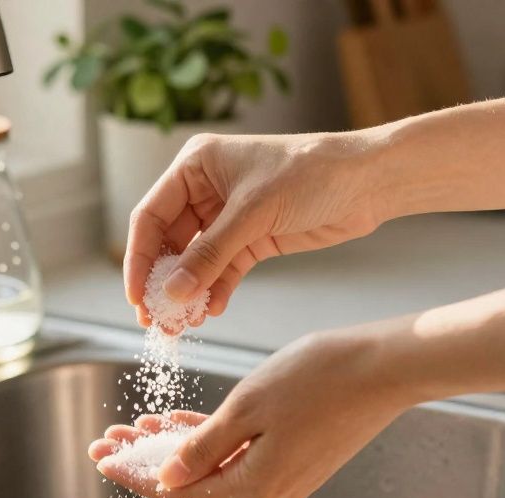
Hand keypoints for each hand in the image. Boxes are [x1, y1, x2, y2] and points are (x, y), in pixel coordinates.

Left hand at [88, 326, 418, 497]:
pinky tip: (181, 421)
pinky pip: (240, 454)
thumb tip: (166, 479)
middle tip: (109, 438)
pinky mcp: (298, 456)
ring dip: (175, 447)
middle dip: (147, 459)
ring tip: (137, 425)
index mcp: (255, 483)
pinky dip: (210, 439)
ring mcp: (286, 474)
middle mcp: (269, 489)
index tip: (102, 459)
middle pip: (193, 482)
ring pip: (214, 465)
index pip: (179, 492)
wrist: (385, 368)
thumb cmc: (319, 378)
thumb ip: (203, 446)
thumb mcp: (248, 407)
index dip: (136, 476)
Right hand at [124, 132, 389, 325]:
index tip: (137, 296)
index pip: (151, 216)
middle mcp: (205, 190)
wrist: (367, 182)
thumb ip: (210, 255)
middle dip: (162, 282)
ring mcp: (228, 217)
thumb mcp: (253, 213)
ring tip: (181, 324)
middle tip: (155, 320)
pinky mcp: (253, 239)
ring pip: (195, 261)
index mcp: (195, 166)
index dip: (139, 258)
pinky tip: (211, 311)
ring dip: (188, 292)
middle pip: (169, 243)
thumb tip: (171, 293)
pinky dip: (215, 291)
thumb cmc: (311, 173)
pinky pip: (223, 270)